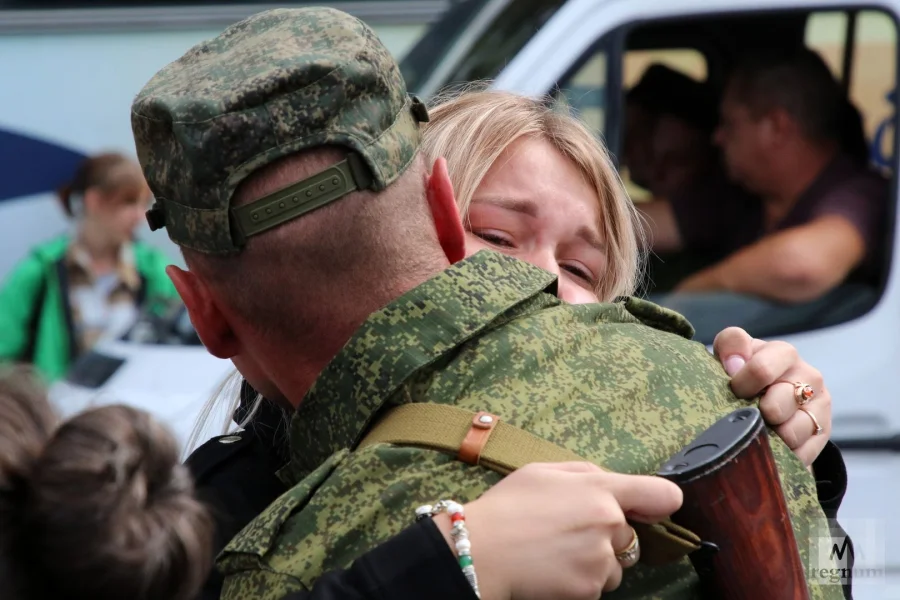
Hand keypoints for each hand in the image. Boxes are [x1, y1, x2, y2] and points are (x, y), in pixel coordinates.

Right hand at [434, 462, 682, 599]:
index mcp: (600, 489)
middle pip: (629, 536)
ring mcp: (601, 560)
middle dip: (606, 537)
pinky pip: (596, 586)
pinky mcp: (590, 590)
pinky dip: (579, 582)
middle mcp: (609, 524)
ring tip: (555, 554)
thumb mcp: (543, 471)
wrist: (481, 550)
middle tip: (566, 534)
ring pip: (615, 566)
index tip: (648, 510)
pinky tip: (551, 571)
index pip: (662, 494)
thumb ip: (584, 473)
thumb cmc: (508, 506)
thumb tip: (608, 482)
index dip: (658, 502)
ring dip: (595, 563)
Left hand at [713, 327, 829, 466]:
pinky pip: (801, 452)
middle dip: (756, 414)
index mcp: (783, 354)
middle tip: (747, 413)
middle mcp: (808, 376)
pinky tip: (773, 446)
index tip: (734, 391)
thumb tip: (734, 363)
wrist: (766, 398)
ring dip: (770, 436)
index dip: (741, 385)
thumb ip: (730, 344)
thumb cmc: (744, 372)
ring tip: (760, 429)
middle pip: (776, 406)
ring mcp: (820, 405)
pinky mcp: (823, 432)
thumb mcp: (731, 352)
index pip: (762, 370)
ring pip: (791, 432)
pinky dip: (783, 453)